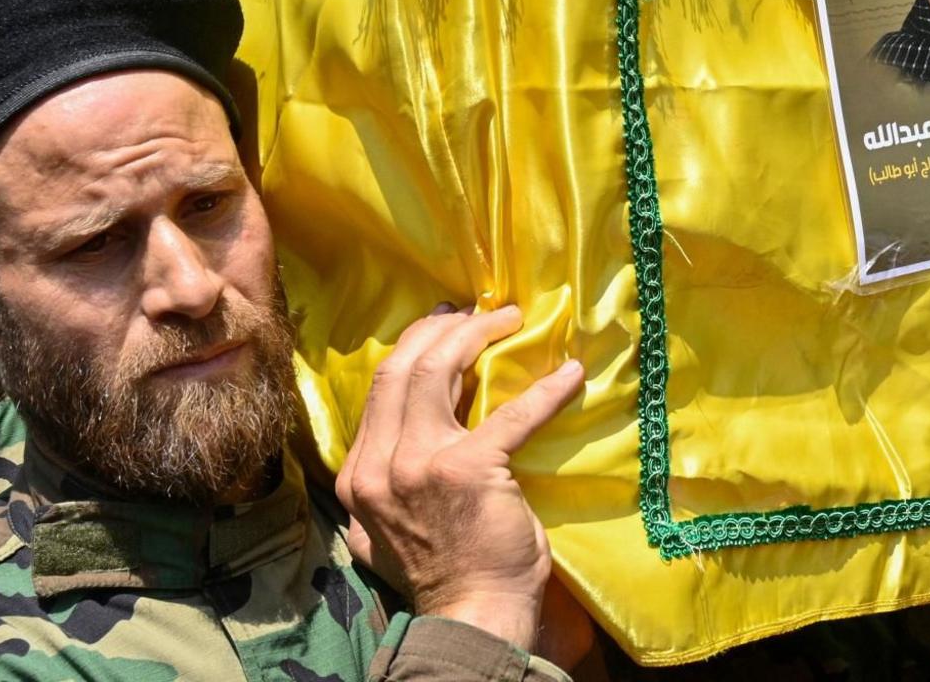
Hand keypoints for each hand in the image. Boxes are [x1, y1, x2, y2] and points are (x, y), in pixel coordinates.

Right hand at [336, 304, 584, 653]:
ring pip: (438, 371)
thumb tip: (400, 441)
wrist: (471, 616)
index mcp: (358, 475)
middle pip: (402, 368)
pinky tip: (570, 375)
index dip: (414, 347)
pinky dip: (545, 391)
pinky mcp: (470, 470)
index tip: (442, 327)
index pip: (381, 388)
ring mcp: (419, 464)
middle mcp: (378, 464)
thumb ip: (383, 483)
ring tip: (509, 319)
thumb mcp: (382, 528)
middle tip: (476, 313)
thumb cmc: (442, 573)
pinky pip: (512, 415)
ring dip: (477, 337)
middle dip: (440, 329)